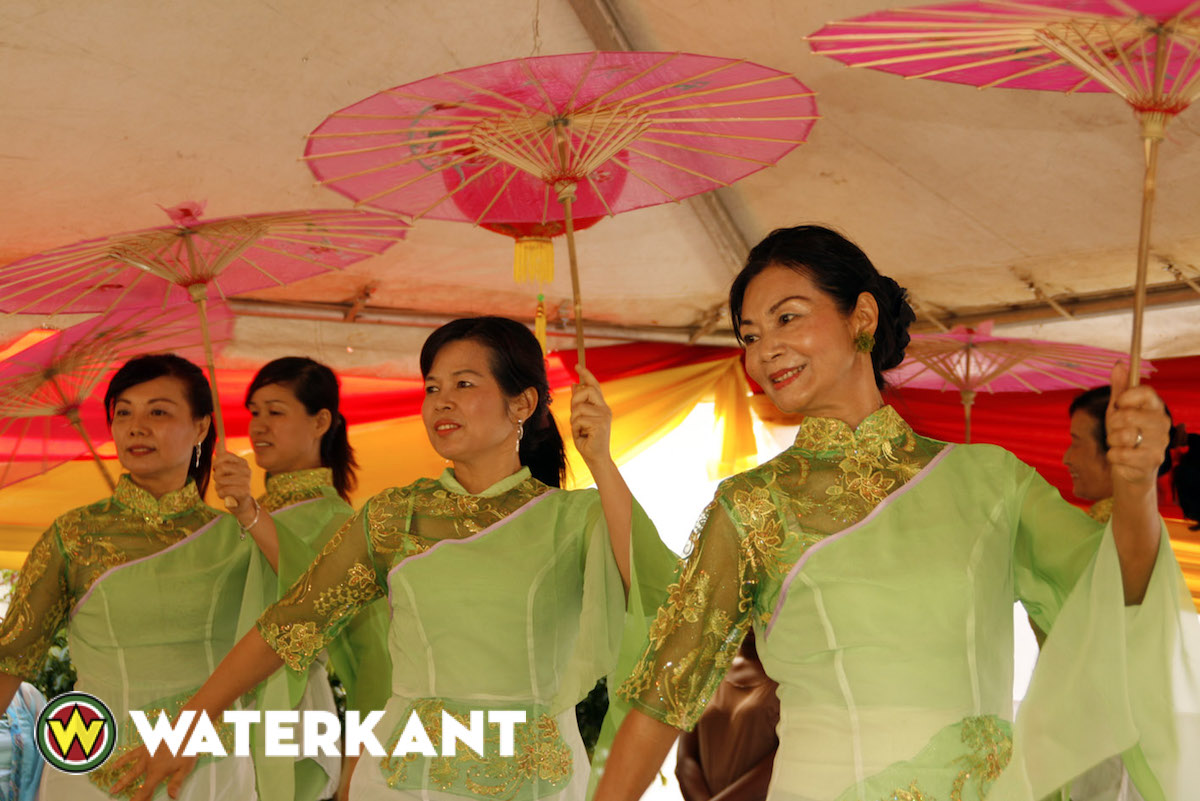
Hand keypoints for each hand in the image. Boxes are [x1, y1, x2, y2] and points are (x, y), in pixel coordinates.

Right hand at [109, 744, 197, 800]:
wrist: (184, 728)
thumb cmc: (187, 748)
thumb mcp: (185, 768)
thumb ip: (176, 782)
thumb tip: (172, 796)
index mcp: (158, 772)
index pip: (147, 790)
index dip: (141, 799)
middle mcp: (149, 765)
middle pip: (138, 783)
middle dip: (132, 794)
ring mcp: (146, 756)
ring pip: (131, 771)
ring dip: (122, 781)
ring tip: (112, 790)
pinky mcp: (146, 747)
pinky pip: (131, 755)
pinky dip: (122, 760)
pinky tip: (114, 765)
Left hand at [211, 445, 255, 524]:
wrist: (242, 504)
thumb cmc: (233, 485)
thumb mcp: (228, 470)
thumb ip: (223, 456)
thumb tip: (218, 442)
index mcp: (243, 462)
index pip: (223, 456)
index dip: (216, 464)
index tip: (219, 470)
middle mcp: (247, 470)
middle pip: (220, 467)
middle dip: (216, 476)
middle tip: (222, 482)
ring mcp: (246, 481)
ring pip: (220, 480)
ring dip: (218, 487)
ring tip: (225, 489)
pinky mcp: (244, 492)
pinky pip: (222, 491)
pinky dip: (221, 495)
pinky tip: (227, 496)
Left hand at [571, 366, 613, 469]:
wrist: (596, 458)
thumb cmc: (587, 439)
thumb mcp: (580, 418)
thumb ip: (579, 403)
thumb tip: (575, 384)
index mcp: (601, 406)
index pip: (594, 386)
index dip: (586, 374)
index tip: (577, 366)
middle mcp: (604, 409)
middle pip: (587, 391)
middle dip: (575, 400)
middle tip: (574, 414)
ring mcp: (604, 416)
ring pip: (579, 408)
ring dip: (574, 420)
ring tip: (580, 430)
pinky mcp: (600, 424)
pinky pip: (579, 420)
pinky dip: (576, 429)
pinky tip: (583, 436)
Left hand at [1106, 362, 1169, 487]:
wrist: (1130, 468)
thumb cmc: (1124, 434)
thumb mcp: (1118, 410)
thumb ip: (1119, 388)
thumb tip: (1118, 364)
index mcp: (1155, 407)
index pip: (1145, 391)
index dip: (1126, 397)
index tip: (1119, 404)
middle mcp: (1162, 423)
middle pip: (1127, 415)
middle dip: (1112, 424)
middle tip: (1116, 430)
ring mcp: (1159, 442)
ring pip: (1122, 435)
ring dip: (1112, 441)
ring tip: (1119, 444)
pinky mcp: (1152, 460)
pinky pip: (1119, 453)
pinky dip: (1113, 456)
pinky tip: (1121, 458)